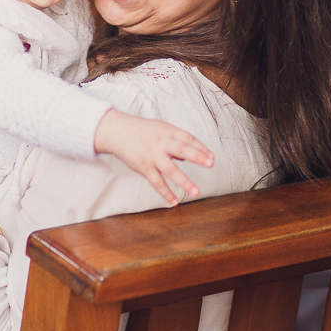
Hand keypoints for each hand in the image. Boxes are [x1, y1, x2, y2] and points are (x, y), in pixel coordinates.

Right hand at [93, 109, 214, 204]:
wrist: (118, 131)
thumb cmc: (142, 130)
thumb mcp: (160, 129)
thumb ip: (176, 141)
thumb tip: (190, 157)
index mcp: (167, 131)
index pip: (188, 138)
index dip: (201, 148)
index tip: (212, 157)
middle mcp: (161, 143)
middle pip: (181, 149)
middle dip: (197, 156)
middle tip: (210, 164)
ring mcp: (152, 156)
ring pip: (170, 170)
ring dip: (184, 181)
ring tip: (196, 192)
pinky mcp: (144, 167)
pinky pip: (157, 182)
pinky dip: (166, 193)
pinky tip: (174, 202)